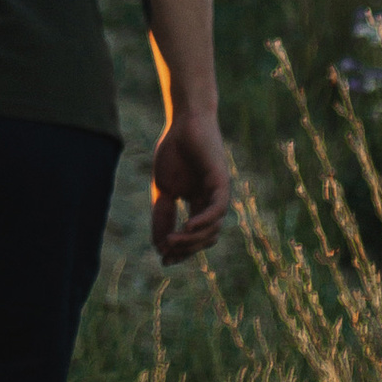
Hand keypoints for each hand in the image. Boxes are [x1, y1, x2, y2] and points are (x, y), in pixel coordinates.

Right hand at [151, 114, 230, 262]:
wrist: (183, 122)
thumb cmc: (174, 151)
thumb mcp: (163, 189)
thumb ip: (163, 215)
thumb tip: (160, 246)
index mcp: (199, 204)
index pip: (194, 236)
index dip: (181, 250)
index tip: (164, 259)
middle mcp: (212, 203)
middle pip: (204, 237)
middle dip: (186, 248)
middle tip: (168, 251)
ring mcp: (218, 194)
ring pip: (212, 228)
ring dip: (193, 239)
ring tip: (173, 240)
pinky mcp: (221, 182)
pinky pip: (217, 210)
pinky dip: (204, 221)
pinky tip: (188, 227)